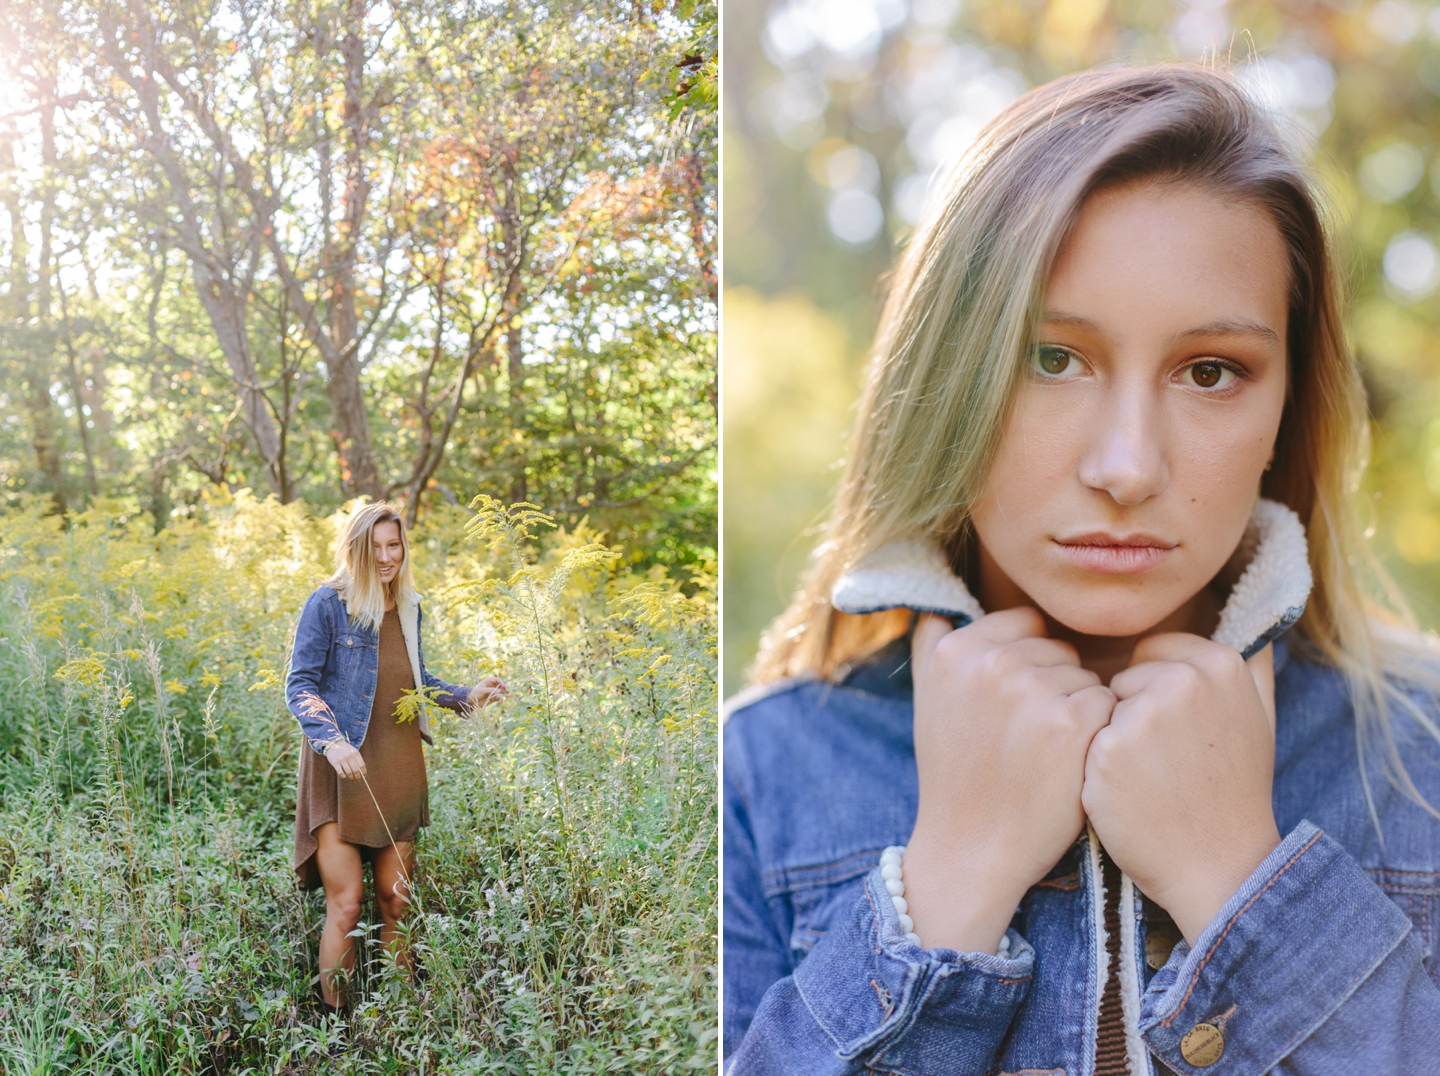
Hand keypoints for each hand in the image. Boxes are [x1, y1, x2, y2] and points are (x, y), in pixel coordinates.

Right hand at [325, 741, 366, 780]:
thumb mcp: (353, 751)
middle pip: (356, 770)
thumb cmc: (345, 749)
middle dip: (357, 777)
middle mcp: (349, 756)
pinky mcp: (335, 763)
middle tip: (357, 780)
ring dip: (351, 778)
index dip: (364, 772)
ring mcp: (342, 759)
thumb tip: (362, 772)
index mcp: (355, 753)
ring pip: (348, 772)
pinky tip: (345, 777)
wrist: (333, 744)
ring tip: (351, 779)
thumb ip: (357, 760)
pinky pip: (340, 773)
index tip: (364, 776)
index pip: (362, 765)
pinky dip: (343, 777)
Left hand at [467, 677, 508, 709]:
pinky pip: (499, 698)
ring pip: (501, 691)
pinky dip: (500, 700)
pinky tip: (500, 702)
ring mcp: (493, 692)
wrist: (471, 701)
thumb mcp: (482, 690)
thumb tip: (500, 691)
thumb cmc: (475, 693)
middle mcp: (492, 686)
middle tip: (507, 691)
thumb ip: (491, 690)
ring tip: (507, 696)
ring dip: (505, 693)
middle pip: (501, 685)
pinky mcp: (493, 698)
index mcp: (489, 681)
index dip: (502, 682)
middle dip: (505, 688)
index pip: (497, 680)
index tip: (504, 686)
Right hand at [904, 609, 1115, 952]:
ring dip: (1080, 712)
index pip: (1025, 624)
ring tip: (1047, 756)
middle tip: (1028, 740)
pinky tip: (1073, 764)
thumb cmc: (956, 776)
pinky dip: (1101, 733)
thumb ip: (932, 645)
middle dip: (1055, 688)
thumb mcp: (927, 701)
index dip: (1030, 665)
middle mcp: (991, 661)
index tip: (1016, 709)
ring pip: (1087, 677)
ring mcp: (1033, 689)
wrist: (973, 848)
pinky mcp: (1074, 720)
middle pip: (1059, 650)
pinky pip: (1110, 703)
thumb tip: (942, 605)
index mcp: (956, 650)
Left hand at [1082, 636, 1279, 946]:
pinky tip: (1128, 793)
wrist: (1218, 866)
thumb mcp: (1260, 715)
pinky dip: (1095, 765)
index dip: (1158, 695)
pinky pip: (1083, 737)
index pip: (1153, 652)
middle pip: (1124, 678)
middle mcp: (1184, 680)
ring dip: (1113, 739)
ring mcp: (1144, 713)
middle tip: (1170, 763)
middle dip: (1133, 715)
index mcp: (1220, 663)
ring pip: (1100, 706)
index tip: (1185, 735)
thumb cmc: (1233, 790)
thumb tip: (1255, 605)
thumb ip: (1251, 659)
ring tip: (1151, 778)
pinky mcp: (1108, 748)